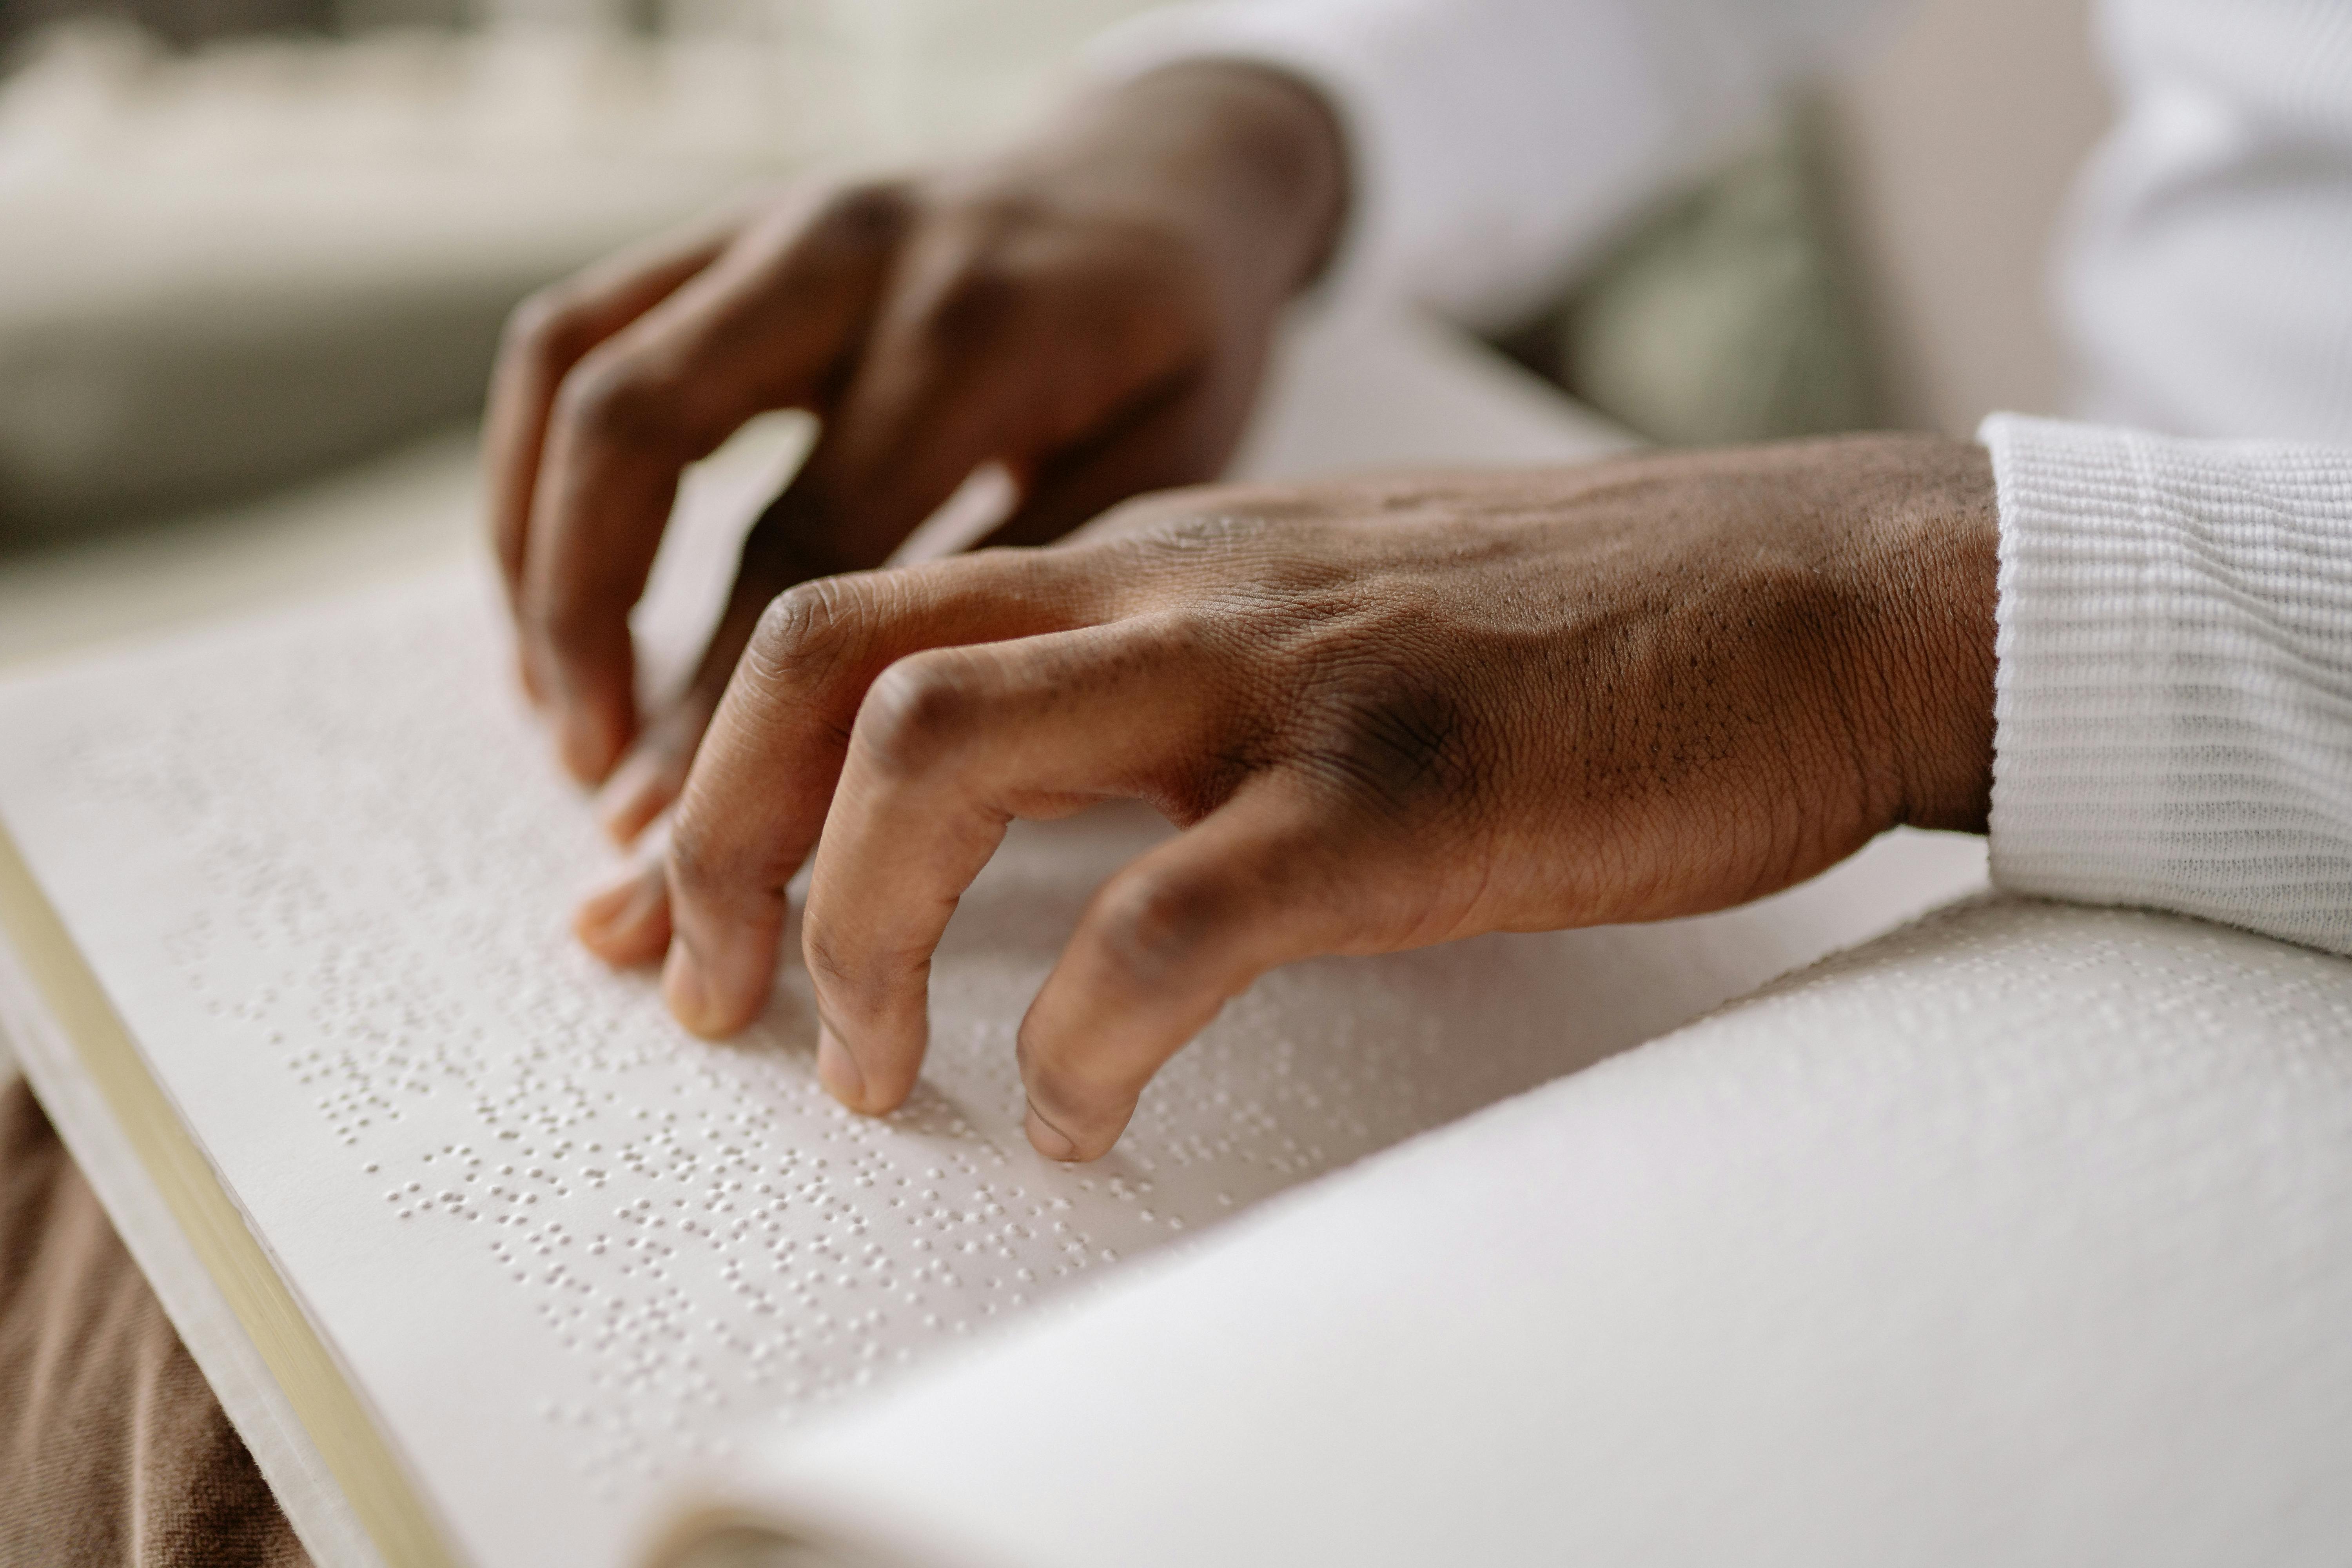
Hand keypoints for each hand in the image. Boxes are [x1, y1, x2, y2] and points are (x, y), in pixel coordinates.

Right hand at [485, 62, 1346, 832]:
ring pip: (575, 377)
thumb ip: (1026, 589)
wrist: (1172, 170)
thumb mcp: (1168, 470)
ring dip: (537, 556)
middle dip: (587, 630)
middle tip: (604, 789)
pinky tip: (552, 595)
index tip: (683, 843)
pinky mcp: (725, 229)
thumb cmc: (1180, 343)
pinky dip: (533, 471)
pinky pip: (573, 333)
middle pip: (641, 439)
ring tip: (561, 711)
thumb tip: (881, 770)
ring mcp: (773, 226)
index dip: (723, 708)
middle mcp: (851, 258)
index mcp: (977, 330)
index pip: (803, 548)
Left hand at [574, 434, 1998, 1160]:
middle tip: (692, 991)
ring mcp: (1281, 681)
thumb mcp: (1320, 615)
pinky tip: (1074, 1112)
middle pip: (828, 661)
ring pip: (944, 755)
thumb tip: (1018, 798)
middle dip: (710, 838)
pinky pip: (1167, 921)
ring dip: (856, 930)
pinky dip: (1081, 1037)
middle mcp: (1178, 589)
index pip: (847, 618)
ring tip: (866, 1068)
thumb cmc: (1573, 633)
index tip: (632, 892)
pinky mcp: (1399, 796)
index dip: (700, 767)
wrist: (1815, 595)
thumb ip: (1168, 679)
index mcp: (1154, 553)